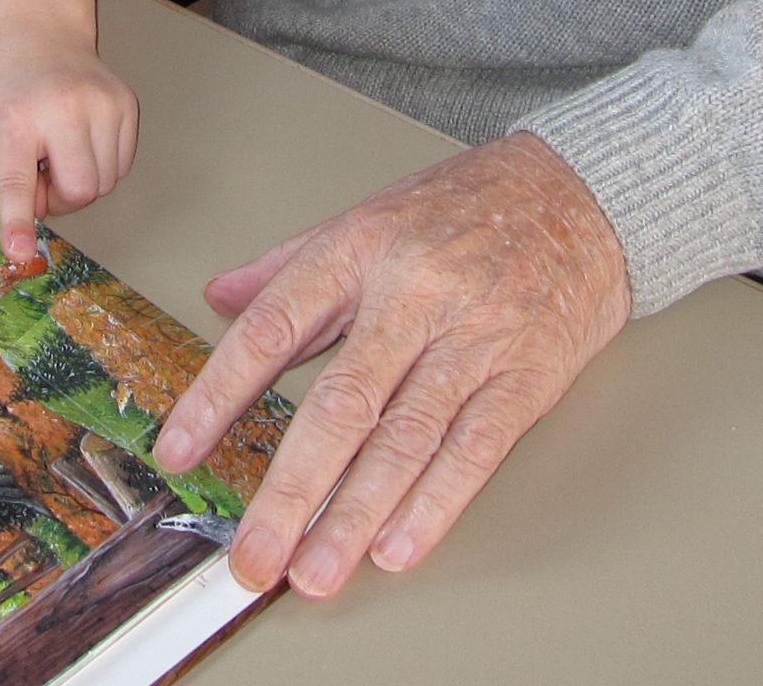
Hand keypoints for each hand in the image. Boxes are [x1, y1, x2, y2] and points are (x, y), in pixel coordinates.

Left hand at [0, 0, 137, 263]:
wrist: (43, 31)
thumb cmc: (11, 86)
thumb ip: (11, 173)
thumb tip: (44, 210)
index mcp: (16, 119)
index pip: (16, 179)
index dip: (18, 219)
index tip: (18, 252)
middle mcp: (63, 109)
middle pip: (80, 191)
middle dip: (62, 198)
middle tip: (44, 175)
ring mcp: (102, 103)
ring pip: (106, 183)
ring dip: (83, 181)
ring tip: (63, 149)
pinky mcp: (127, 103)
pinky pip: (123, 164)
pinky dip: (103, 164)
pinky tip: (83, 139)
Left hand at [150, 133, 628, 598]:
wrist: (582, 193)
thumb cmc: (470, 204)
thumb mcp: (368, 215)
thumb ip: (290, 264)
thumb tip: (219, 296)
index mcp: (360, 249)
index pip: (273, 328)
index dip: (220, 392)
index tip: (181, 449)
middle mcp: (413, 293)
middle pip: (340, 404)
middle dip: (291, 489)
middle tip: (255, 553)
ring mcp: (474, 336)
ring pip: (406, 438)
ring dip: (356, 515)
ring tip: (317, 569)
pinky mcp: (526, 373)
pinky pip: (475, 447)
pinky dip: (435, 504)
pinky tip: (398, 545)